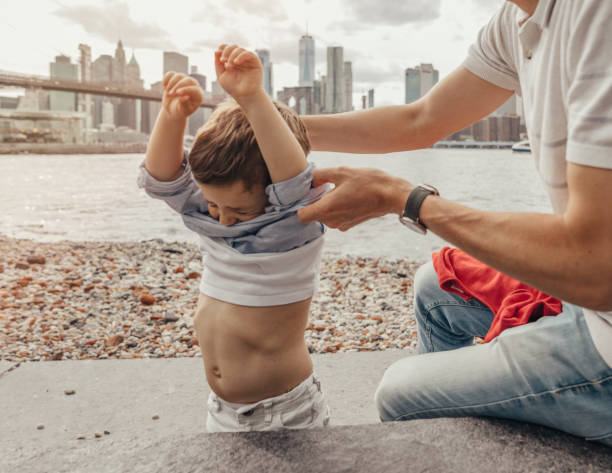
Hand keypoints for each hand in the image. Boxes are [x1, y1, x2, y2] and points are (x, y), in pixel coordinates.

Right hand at [162, 72, 202, 118]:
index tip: (177, 93)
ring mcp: (185, 80)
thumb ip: (185, 104)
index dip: (186, 90)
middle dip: (177, 86)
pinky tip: (164, 87)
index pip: (195, 89)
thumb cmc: (180, 111)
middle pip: (188, 80)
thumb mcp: (183, 111)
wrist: (173, 109)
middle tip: (170, 94)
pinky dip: (166, 79)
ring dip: (171, 84)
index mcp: (198, 95)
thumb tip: (186, 97)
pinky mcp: (176, 78)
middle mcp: (194, 86)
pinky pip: (171, 74)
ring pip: (179, 76)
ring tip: (168, 93)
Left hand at [215, 44, 262, 100]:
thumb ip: (218, 64)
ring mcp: (247, 60)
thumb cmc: (233, 88)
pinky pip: (248, 53)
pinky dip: (240, 56)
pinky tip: (236, 62)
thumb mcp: (221, 75)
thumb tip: (216, 51)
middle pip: (232, 46)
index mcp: (231, 60)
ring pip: (239, 49)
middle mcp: (240, 59)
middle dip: (226, 52)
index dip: (222, 50)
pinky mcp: (255, 62)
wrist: (245, 96)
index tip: (220, 60)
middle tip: (223, 61)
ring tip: (229, 66)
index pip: (226, 48)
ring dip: (232, 55)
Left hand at [297, 167, 413, 230]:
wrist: (392, 195)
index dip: (301, 203)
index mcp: (327, 210)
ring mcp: (341, 225)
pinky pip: (335, 216)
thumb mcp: (341, 171)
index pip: (301, 215)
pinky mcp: (349, 224)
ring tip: (339, 189)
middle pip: (312, 214)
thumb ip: (319, 175)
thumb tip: (308, 179)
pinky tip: (347, 195)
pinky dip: (337, 207)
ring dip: (327, 203)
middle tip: (326, 185)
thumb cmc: (368, 182)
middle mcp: (332, 222)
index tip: (308, 192)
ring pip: (324, 215)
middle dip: (315, 200)